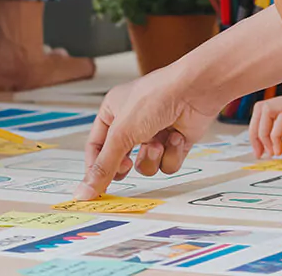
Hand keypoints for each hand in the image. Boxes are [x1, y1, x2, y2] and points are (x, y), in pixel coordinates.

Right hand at [76, 65, 219, 200]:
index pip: (96, 146)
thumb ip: (104, 166)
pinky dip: (172, 154)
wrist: (196, 90)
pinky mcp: (175, 142)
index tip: (95, 188)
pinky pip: (167, 163)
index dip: (95, 167)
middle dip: (125, 165)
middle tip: (126, 166)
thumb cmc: (156, 97)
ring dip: (151, 158)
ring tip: (158, 143)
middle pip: (119, 158)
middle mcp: (133, 122)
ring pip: (145, 164)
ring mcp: (155, 133)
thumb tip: (85, 190)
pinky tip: (176, 137)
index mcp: (113, 112)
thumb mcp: (122, 134)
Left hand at [249, 82, 281, 157]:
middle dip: (255, 130)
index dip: (264, 127)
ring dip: (261, 133)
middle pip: (264, 106)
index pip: (275, 107)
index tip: (265, 146)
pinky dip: (275, 136)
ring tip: (269, 151)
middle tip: (258, 152)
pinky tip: (280, 150)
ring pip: (267, 109)